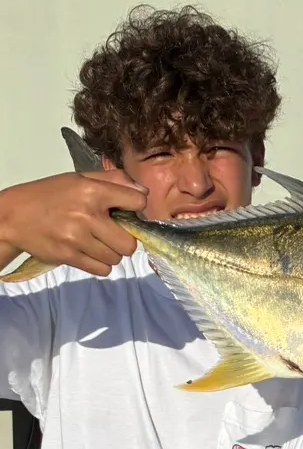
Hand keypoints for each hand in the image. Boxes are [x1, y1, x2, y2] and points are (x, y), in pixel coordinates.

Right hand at [0, 171, 145, 276]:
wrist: (12, 216)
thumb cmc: (49, 195)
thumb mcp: (79, 178)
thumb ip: (114, 181)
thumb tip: (143, 192)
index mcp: (92, 191)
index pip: (138, 202)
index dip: (136, 207)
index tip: (126, 210)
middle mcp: (86, 215)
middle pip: (130, 243)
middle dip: (124, 239)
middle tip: (111, 233)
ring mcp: (76, 238)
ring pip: (116, 258)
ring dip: (110, 252)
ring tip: (95, 241)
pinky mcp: (68, 256)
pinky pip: (102, 270)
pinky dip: (99, 264)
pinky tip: (88, 252)